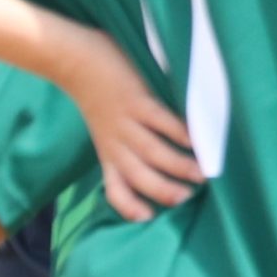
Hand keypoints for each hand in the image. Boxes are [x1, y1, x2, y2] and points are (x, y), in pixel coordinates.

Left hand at [58, 26, 203, 221]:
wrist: (73, 60)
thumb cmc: (94, 90)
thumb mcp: (102, 124)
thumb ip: (124, 139)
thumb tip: (156, 151)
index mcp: (106, 152)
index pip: (115, 190)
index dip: (130, 207)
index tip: (150, 217)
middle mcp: (115, 143)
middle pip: (140, 177)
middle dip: (165, 191)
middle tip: (189, 197)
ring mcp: (125, 123)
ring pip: (153, 153)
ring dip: (179, 166)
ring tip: (202, 173)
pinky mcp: (136, 101)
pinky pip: (161, 122)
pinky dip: (180, 133)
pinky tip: (197, 140)